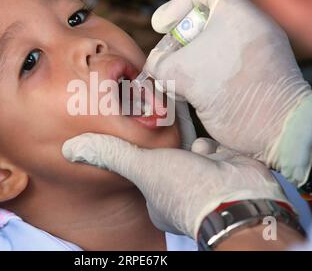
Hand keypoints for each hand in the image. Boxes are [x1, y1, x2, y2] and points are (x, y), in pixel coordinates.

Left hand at [62, 134, 290, 238]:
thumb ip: (110, 154)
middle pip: (164, 155)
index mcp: (156, 195)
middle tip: (156, 116)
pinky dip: (208, 139)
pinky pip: (211, 144)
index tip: (134, 131)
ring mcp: (204, 177)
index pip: (140, 166)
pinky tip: (205, 135)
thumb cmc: (187, 189)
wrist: (241, 196)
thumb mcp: (142, 167)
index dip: (138, 151)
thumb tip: (70, 148)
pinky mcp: (225, 164)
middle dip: (163, 140)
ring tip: (177, 117)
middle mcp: (179, 188)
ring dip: (185, 136)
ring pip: (187, 147)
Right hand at [147, 0, 311, 184]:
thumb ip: (161, 64)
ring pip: (205, 49)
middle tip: (165, 60)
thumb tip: (156, 65)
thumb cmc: (231, 93)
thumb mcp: (184, 74)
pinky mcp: (248, 75)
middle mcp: (245, 29)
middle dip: (177, 43)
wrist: (274, 129)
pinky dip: (199, 79)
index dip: (177, 3)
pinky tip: (189, 96)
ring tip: (176, 84)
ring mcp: (248, 54)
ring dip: (185, 65)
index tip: (160, 25)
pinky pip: (216, 67)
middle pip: (200, 23)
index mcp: (236, 15)